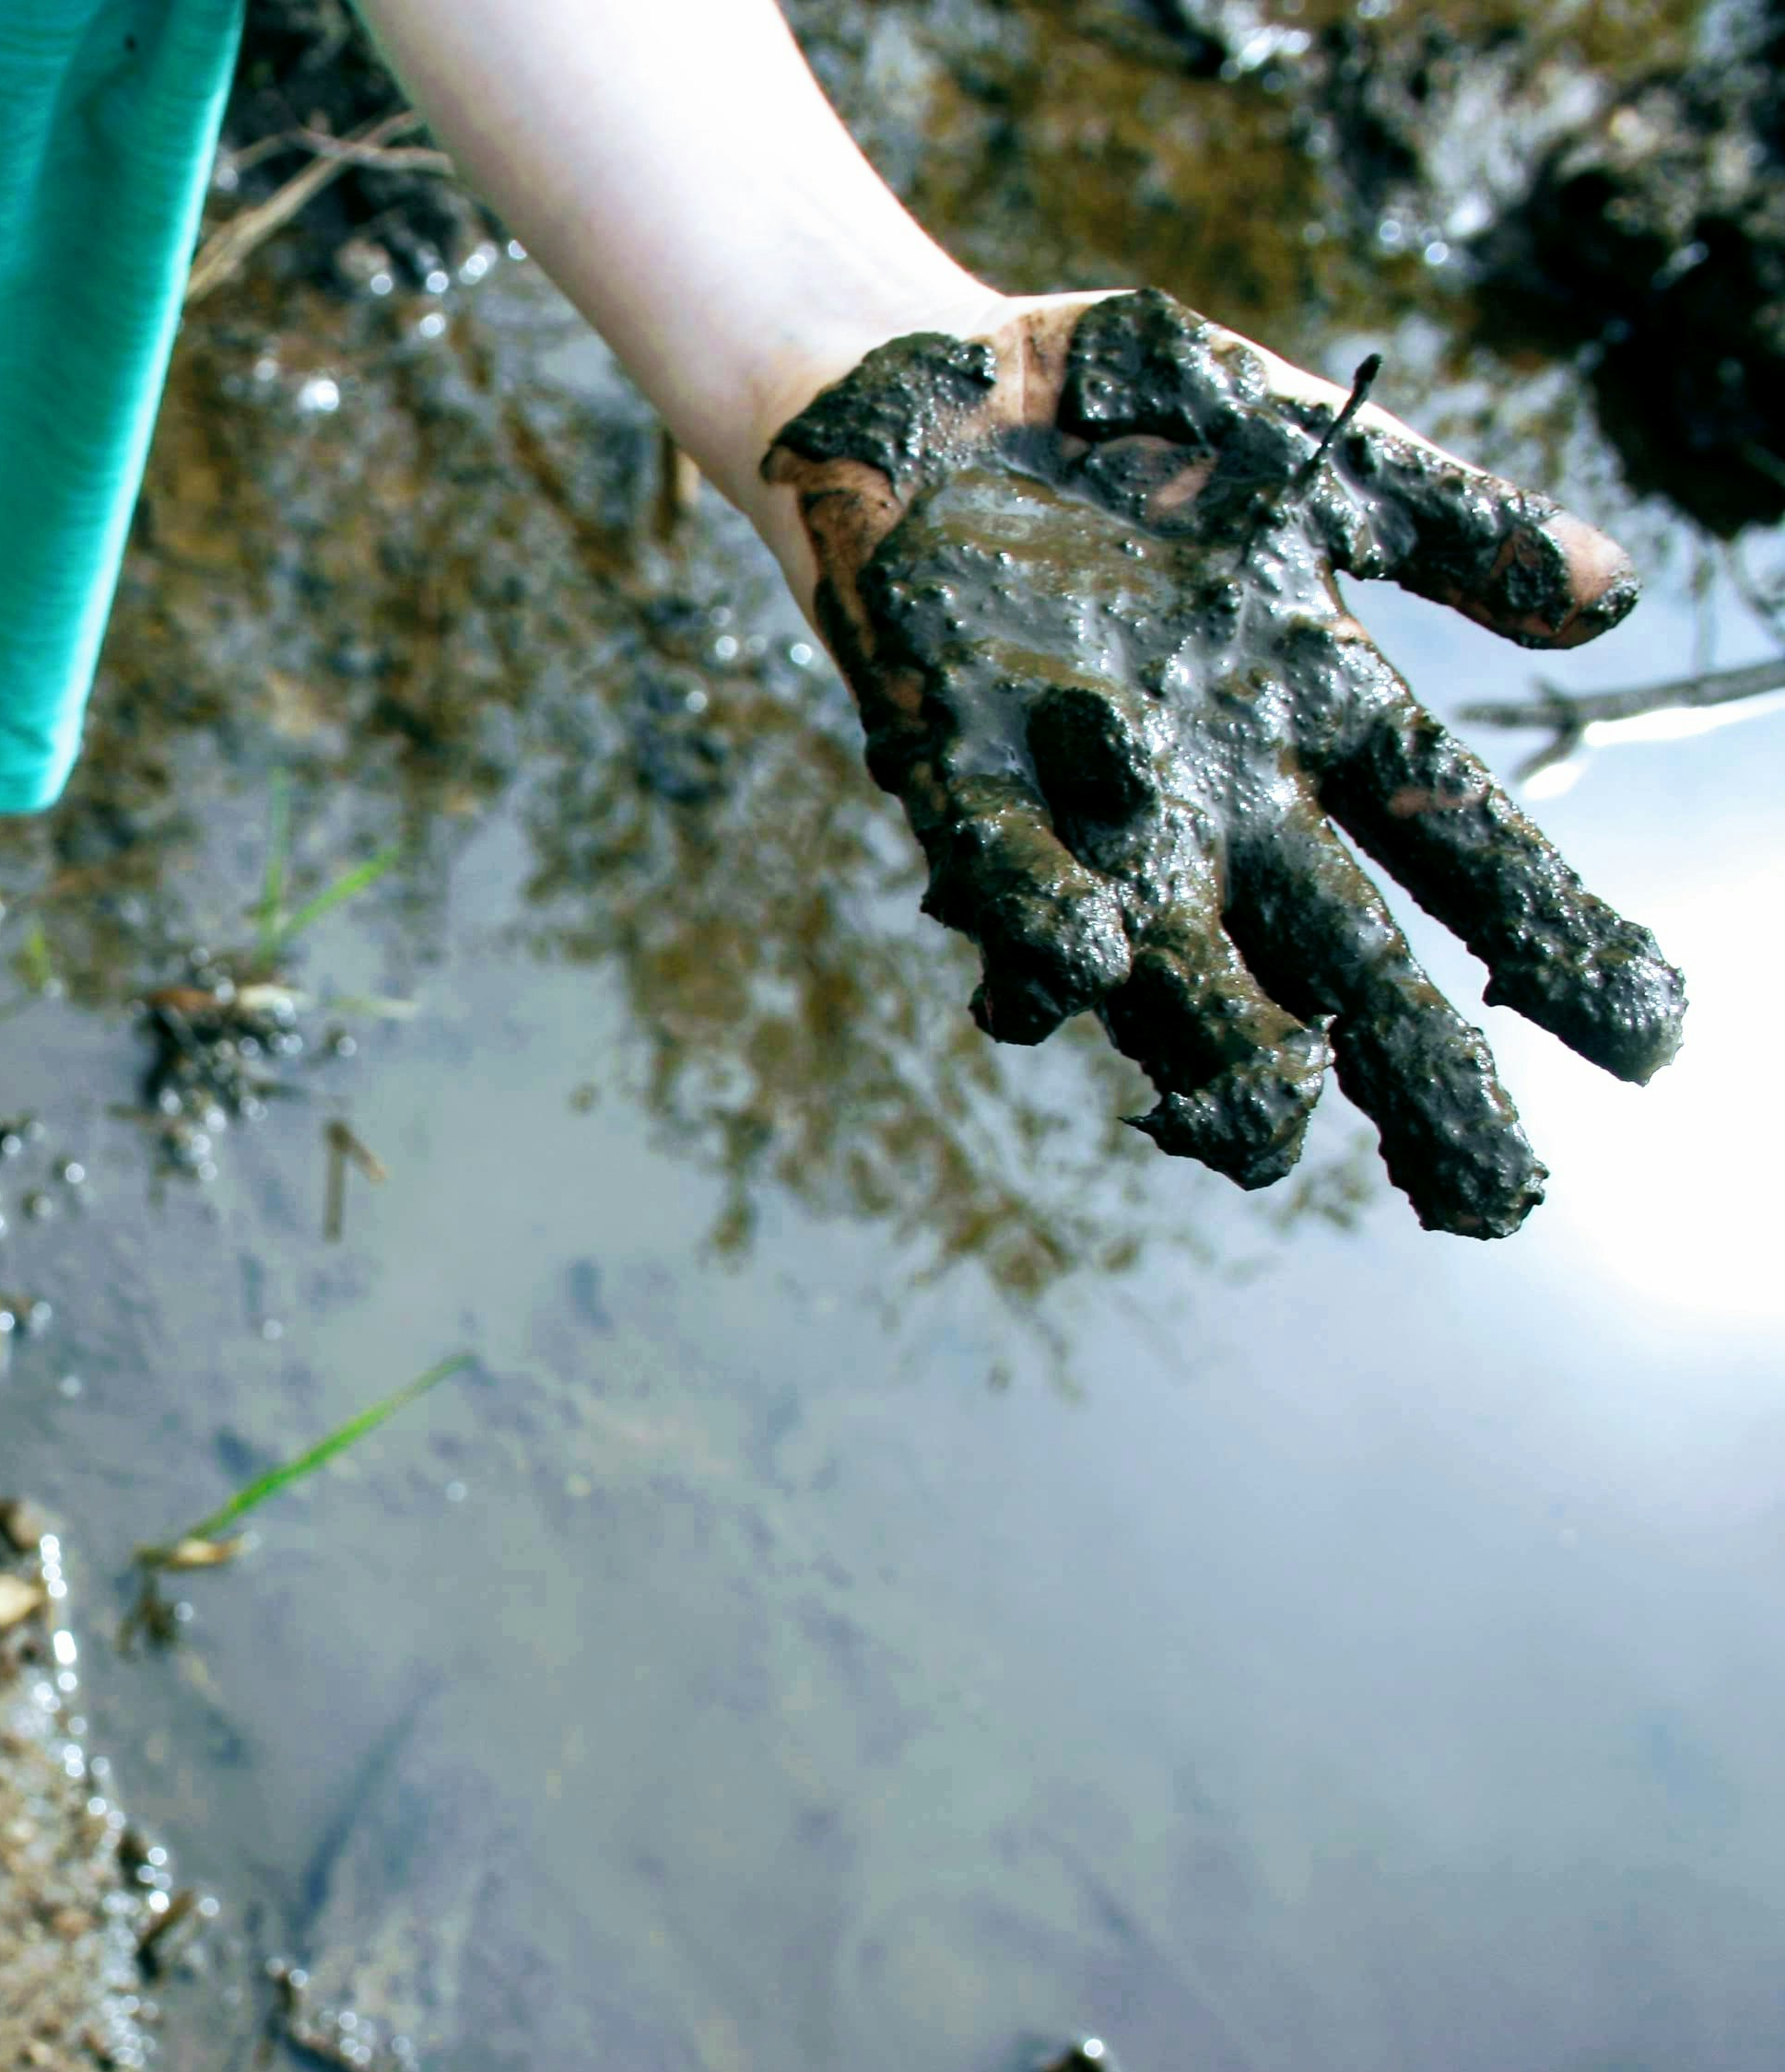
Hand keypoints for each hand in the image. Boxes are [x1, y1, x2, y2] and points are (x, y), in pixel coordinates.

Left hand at [761, 288, 1685, 1235]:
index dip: (1550, 940)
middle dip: (1416, 1078)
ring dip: (1218, 1053)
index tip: (1643, 1034)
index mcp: (1319, 715)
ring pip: (1170, 972)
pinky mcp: (953, 774)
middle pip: (1343, 962)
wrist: (920, 383)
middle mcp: (1217, 791)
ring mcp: (1085, 801)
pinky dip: (1034, 920)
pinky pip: (998, 877)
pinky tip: (1081, 965)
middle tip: (1494, 1197)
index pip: (1464, 851)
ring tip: (1269, 1126)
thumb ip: (1446, 520)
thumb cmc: (1120, 418)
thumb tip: (1610, 591)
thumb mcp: (1310, 454)